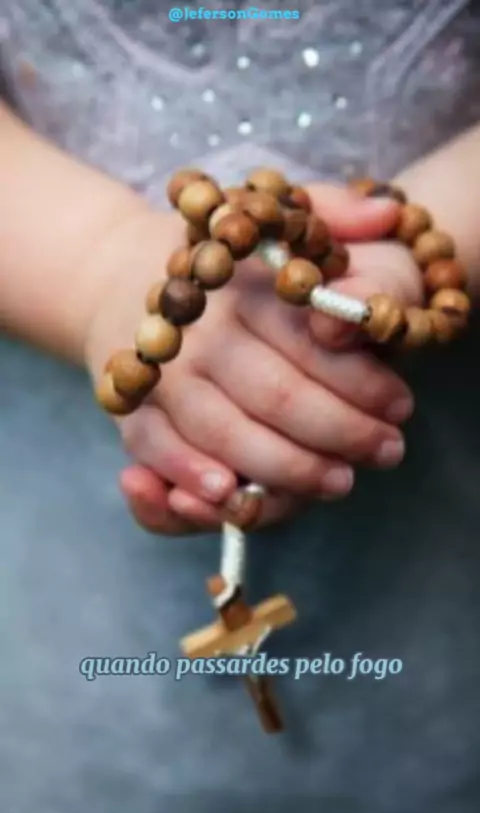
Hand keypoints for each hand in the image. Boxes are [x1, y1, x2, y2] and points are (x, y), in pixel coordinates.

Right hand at [84, 185, 413, 534]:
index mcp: (242, 283)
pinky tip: (233, 495)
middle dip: (341, 433)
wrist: (117, 275)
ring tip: (339, 482)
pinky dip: (191, 477)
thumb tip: (388, 214)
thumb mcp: (276, 217)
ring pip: (227, 433)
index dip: (363, 381)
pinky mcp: (131, 410)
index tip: (402, 405)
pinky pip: (160, 452)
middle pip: (277, 396)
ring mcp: (162, 374)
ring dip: (287, 469)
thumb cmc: (219, 263)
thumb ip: (334, 214)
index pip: (312, 341)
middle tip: (387, 451)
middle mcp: (200, 329)